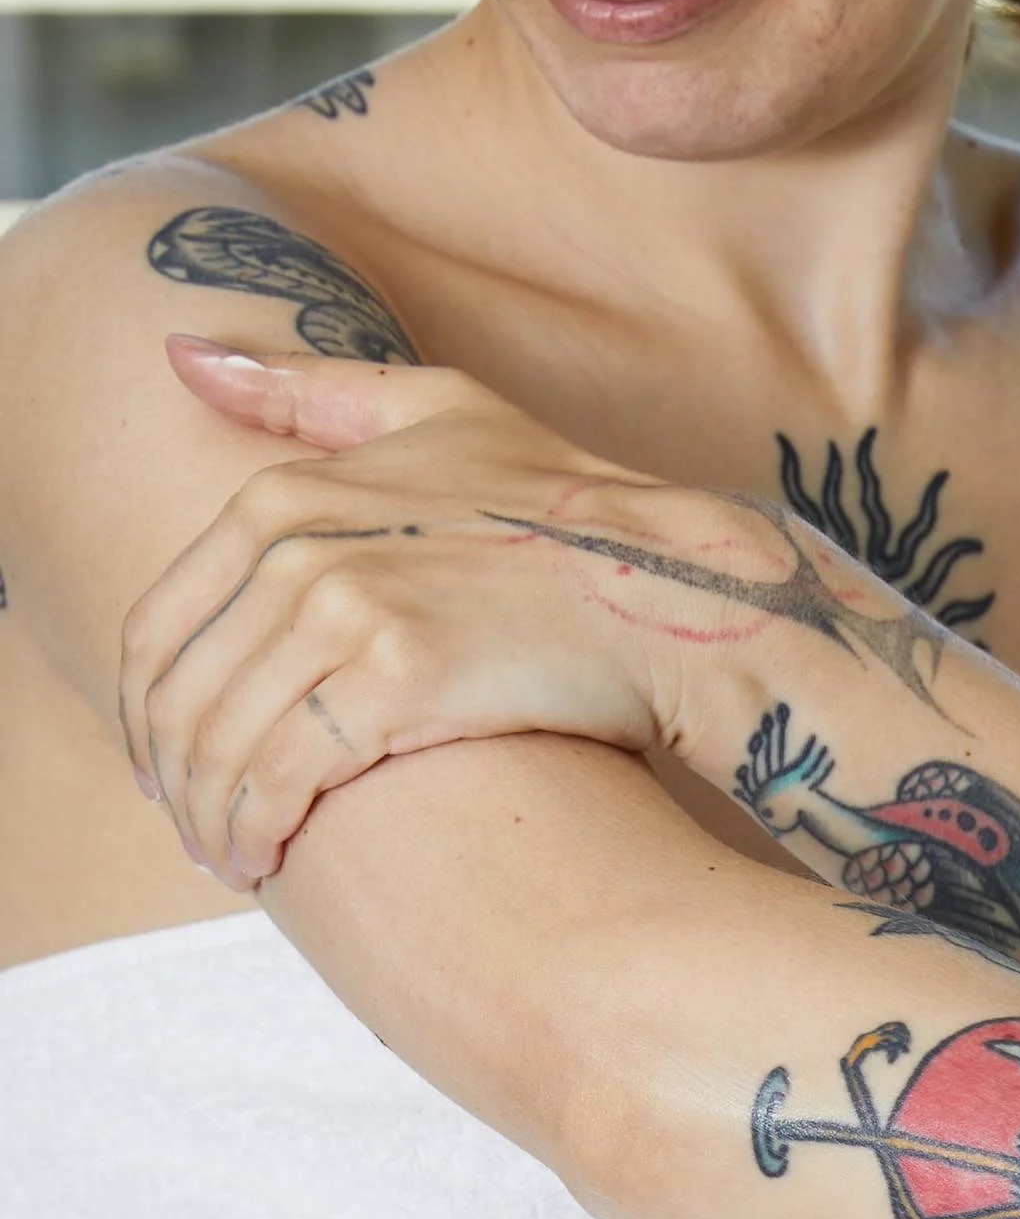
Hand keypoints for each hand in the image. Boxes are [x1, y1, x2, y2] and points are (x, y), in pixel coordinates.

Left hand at [119, 343, 798, 884]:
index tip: (163, 769)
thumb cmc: (565, 510)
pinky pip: (284, 775)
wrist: (674, 588)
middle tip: (197, 835)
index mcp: (286, 493)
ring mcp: (347, 608)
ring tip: (234, 862)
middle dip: (177, 783)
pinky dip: (260, 828)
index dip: (146, 713)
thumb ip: (306, 393)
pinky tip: (269, 862)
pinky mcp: (398, 680)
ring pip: (225, 744)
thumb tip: (183, 356)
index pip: (161, 625)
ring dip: (214, 819)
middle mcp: (300, 545)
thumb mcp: (435, 412)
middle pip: (183, 697)